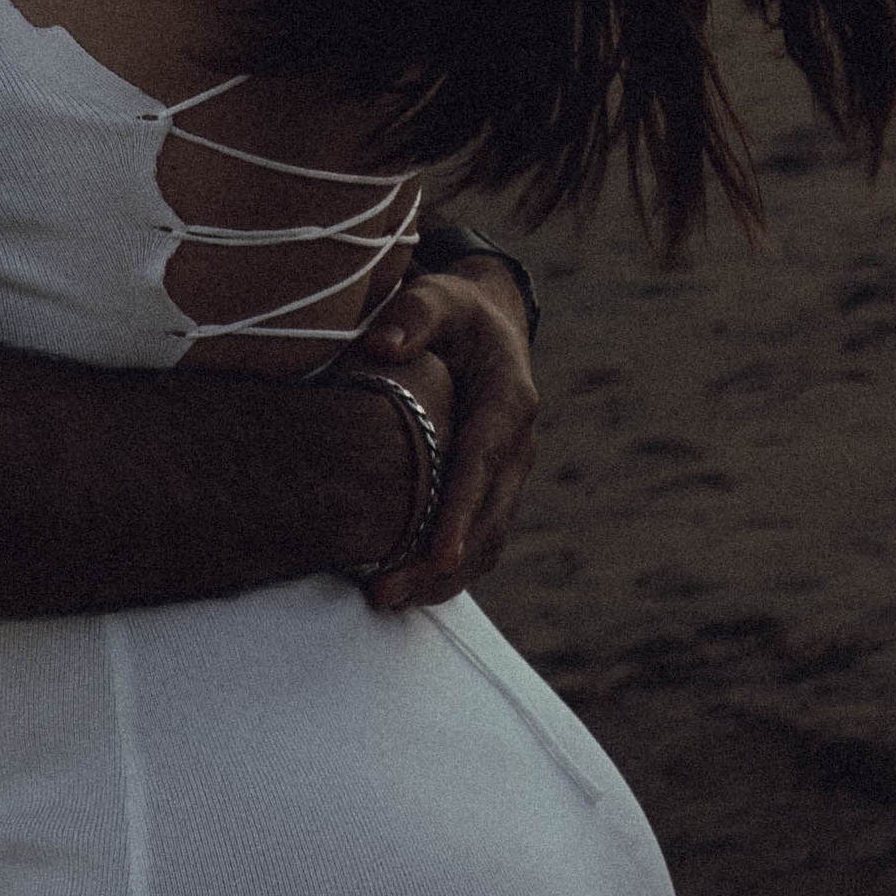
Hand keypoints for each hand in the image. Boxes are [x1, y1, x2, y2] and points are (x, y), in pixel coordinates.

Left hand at [351, 259, 537, 612]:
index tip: (441, 556)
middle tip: (387, 593)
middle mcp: (517, 446)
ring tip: (388, 599)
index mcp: (509, 401)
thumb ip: (413, 314)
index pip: (483, 463)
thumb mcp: (437, 296)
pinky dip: (448, 570)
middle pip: (487, 519)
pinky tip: (406, 585)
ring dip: (442, 578)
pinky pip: (479, 539)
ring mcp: (508, 474)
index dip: (462, 512)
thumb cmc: (454, 312)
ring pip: (487, 541)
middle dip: (441, 563)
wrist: (486, 325)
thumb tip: (379, 345)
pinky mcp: (492, 490)